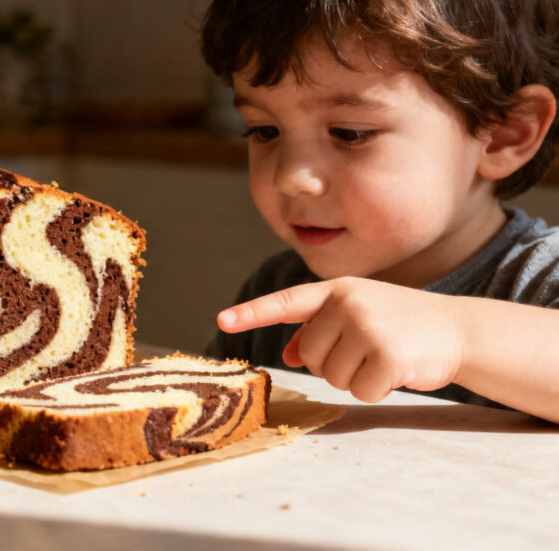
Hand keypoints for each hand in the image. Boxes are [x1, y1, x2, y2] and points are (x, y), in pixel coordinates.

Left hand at [217, 277, 465, 401]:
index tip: (222, 321)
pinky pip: (360, 391)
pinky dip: (377, 390)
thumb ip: (321, 330)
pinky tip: (397, 371)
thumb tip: (286, 353)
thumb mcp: (359, 316)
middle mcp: (348, 303)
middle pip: (310, 356)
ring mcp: (368, 326)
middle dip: (334, 364)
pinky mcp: (387, 354)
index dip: (252, 313)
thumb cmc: (402, 325)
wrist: (459, 330)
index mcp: (338, 291)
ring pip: (332, 377)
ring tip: (384, 357)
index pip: (287, 302)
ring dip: (356, 378)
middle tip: (367, 351)